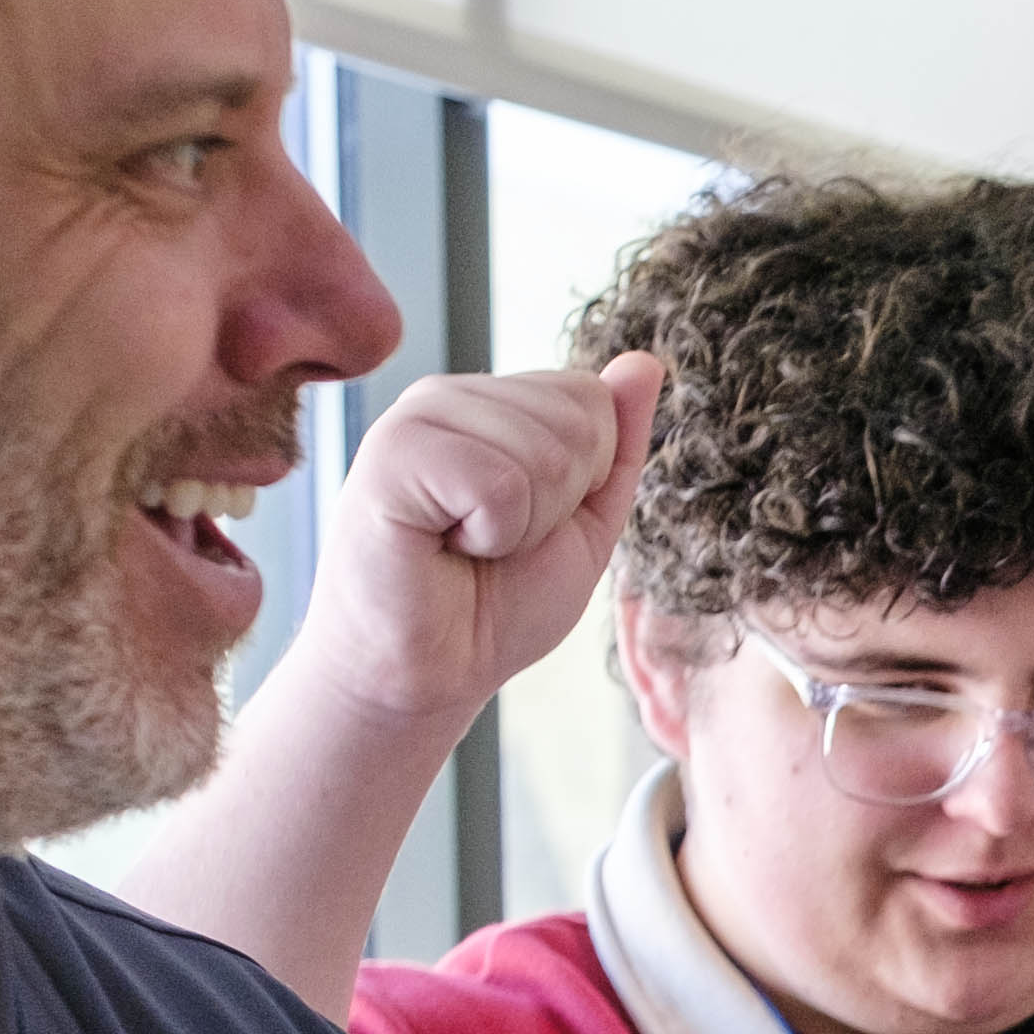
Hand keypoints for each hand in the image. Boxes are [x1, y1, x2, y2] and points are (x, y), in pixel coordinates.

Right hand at [283, 357, 661, 738]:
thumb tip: (644, 362)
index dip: (584, 482)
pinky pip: (499, 482)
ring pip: (546, 451)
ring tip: (466, 546)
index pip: (592, 399)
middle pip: (579, 420)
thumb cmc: (495, 604)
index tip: (528, 525)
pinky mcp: (389, 454)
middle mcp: (450, 396)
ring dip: (524, 525)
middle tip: (493, 543)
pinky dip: (491, 535)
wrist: (428, 671)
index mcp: (492, 404)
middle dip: (560, 504)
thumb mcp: (584, 523)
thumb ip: (616, 446)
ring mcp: (415, 418)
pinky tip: (442, 546)